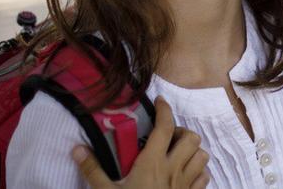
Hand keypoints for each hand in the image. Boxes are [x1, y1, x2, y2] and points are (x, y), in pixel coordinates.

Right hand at [72, 97, 208, 188]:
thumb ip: (92, 170)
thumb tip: (77, 149)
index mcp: (152, 163)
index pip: (165, 127)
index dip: (165, 110)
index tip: (160, 102)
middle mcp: (173, 169)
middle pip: (191, 137)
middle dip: (182, 132)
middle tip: (167, 138)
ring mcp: (186, 184)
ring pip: (202, 155)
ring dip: (192, 151)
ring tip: (177, 154)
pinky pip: (205, 177)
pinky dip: (199, 171)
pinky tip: (185, 174)